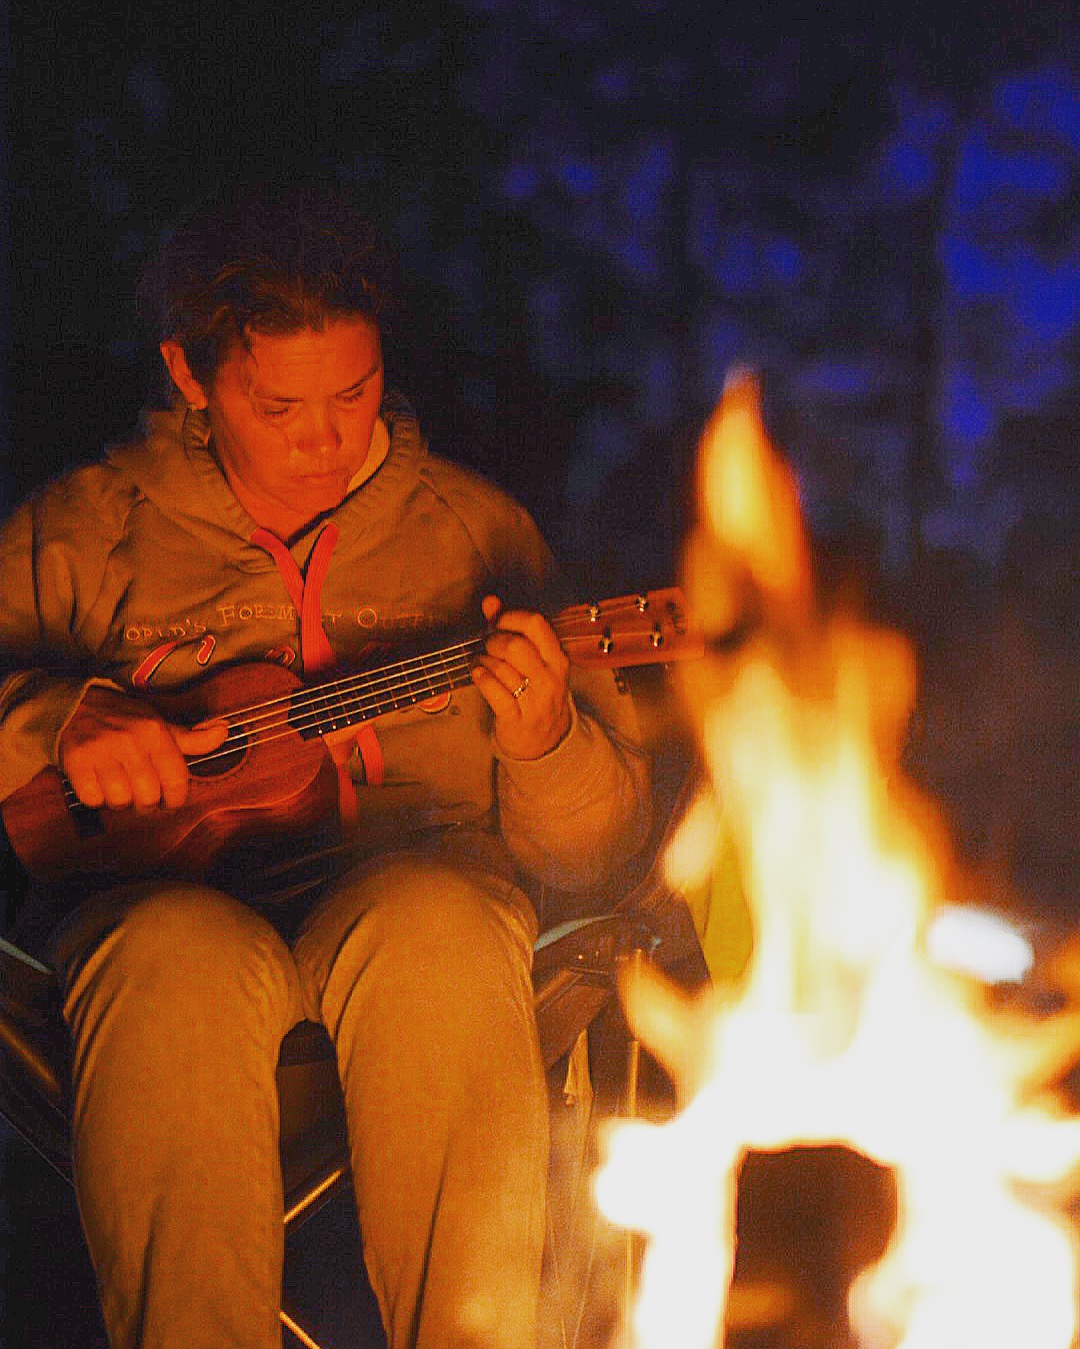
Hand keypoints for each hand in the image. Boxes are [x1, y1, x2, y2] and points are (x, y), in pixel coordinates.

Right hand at [58, 686, 227, 808]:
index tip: (169, 801)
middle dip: (147, 803)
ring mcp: (101, 751)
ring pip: (120, 801)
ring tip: (119, 786)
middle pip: (148, 797)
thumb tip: (224, 732)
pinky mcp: (75, 761)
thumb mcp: (160, 724)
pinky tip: (98, 783)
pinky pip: (93, 799)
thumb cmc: (125, 720)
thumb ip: (192, 738)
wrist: (75, 705)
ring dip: (120, 801)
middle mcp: (130, 741)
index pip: (176, 781)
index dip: (175, 799)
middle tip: (141, 794)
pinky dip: (96, 798)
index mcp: (155, 732)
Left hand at [472, 596, 571, 759]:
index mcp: (557, 659)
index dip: (509, 617)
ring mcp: (535, 700)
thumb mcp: (534, 661)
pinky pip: (493, 690)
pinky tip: (478, 674)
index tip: (496, 622)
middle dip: (493, 641)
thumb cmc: (536, 693)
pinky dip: (481, 678)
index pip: (535, 624)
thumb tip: (489, 601)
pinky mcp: (516, 719)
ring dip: (482, 660)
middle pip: (515, 645)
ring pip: (501, 668)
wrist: (545, 742)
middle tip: (487, 646)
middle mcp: (550, 678)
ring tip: (479, 661)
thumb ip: (512, 629)